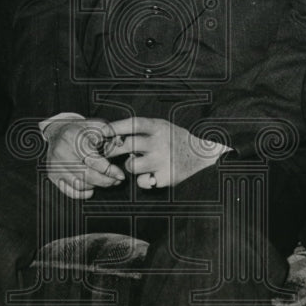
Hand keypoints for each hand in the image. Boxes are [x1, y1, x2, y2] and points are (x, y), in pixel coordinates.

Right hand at [44, 117, 124, 199]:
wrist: (57, 131)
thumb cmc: (79, 130)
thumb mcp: (94, 125)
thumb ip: (108, 132)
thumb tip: (120, 143)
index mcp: (73, 138)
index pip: (94, 161)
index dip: (109, 170)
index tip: (120, 175)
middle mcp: (61, 152)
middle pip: (87, 175)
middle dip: (105, 181)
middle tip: (116, 180)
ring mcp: (55, 166)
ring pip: (80, 185)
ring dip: (96, 185)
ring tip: (105, 180)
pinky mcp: (52, 175)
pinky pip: (70, 191)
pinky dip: (83, 193)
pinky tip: (91, 187)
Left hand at [101, 117, 229, 188]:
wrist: (203, 155)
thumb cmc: (175, 140)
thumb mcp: (162, 127)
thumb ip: (142, 130)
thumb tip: (113, 136)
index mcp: (159, 127)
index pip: (133, 124)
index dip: (115, 127)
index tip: (102, 132)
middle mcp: (161, 142)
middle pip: (127, 145)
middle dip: (112, 149)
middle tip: (106, 153)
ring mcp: (163, 161)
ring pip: (132, 165)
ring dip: (130, 165)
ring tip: (139, 163)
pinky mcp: (166, 177)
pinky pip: (142, 182)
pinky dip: (143, 180)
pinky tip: (152, 175)